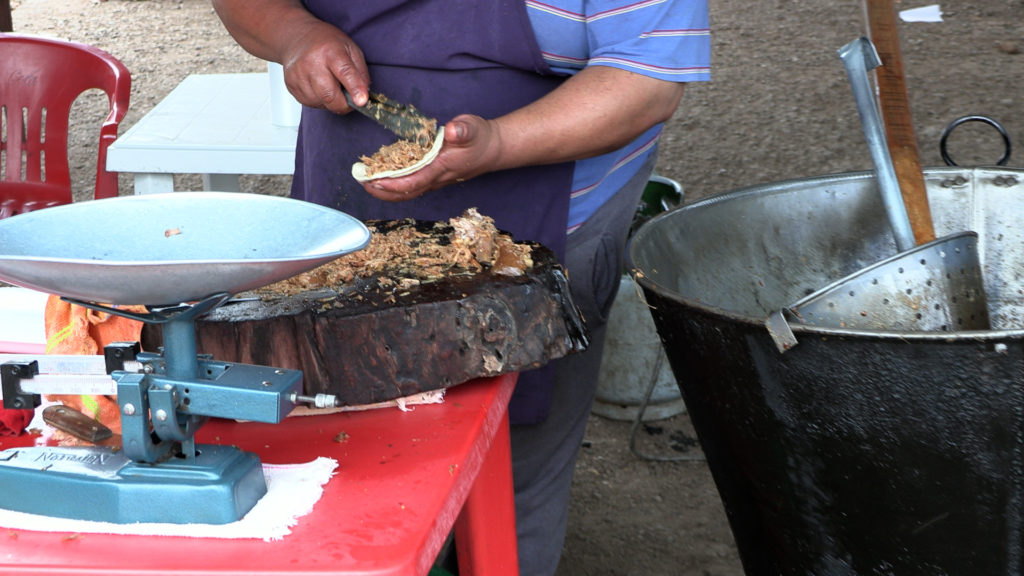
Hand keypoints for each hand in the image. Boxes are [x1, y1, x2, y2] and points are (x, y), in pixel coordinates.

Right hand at [278, 19, 369, 112]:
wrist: (296, 37)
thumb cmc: (326, 43)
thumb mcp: (350, 48)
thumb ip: (360, 73)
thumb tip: (364, 96)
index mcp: (330, 51)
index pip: (344, 72)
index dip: (355, 88)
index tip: (362, 101)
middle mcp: (311, 62)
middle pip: (330, 96)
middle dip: (344, 104)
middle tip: (350, 99)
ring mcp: (298, 74)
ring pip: (321, 103)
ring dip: (331, 102)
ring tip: (330, 84)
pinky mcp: (290, 85)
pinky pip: (310, 103)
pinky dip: (319, 100)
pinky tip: (319, 86)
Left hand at [361, 115, 503, 200]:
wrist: (492, 150)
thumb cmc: (480, 138)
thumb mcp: (473, 128)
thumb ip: (463, 130)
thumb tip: (453, 130)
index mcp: (442, 168)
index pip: (414, 181)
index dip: (393, 184)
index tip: (374, 180)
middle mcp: (437, 178)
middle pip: (407, 193)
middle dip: (383, 191)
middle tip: (362, 183)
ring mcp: (435, 180)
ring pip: (408, 192)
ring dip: (387, 191)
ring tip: (367, 183)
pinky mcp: (433, 177)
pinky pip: (412, 185)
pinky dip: (395, 185)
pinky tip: (383, 177)